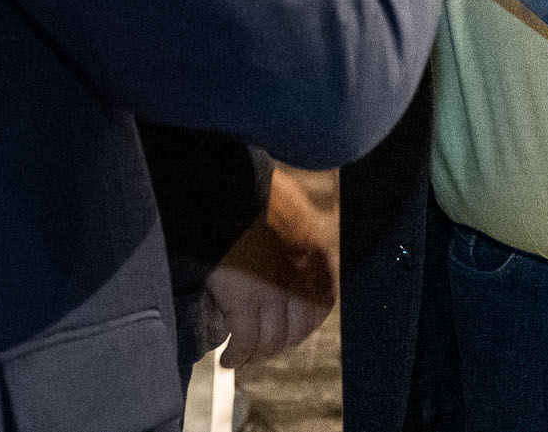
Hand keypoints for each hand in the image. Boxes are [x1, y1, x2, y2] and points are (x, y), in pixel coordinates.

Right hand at [201, 172, 334, 367]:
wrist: (229, 189)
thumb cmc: (257, 192)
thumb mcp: (295, 211)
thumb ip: (300, 236)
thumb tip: (295, 248)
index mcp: (317, 259)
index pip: (320, 308)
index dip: (304, 324)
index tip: (289, 328)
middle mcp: (301, 282)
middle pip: (295, 331)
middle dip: (279, 343)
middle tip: (263, 346)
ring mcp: (272, 294)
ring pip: (270, 342)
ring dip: (256, 354)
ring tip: (242, 355)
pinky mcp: (243, 301)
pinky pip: (244, 342)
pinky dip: (235, 356)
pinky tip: (227, 359)